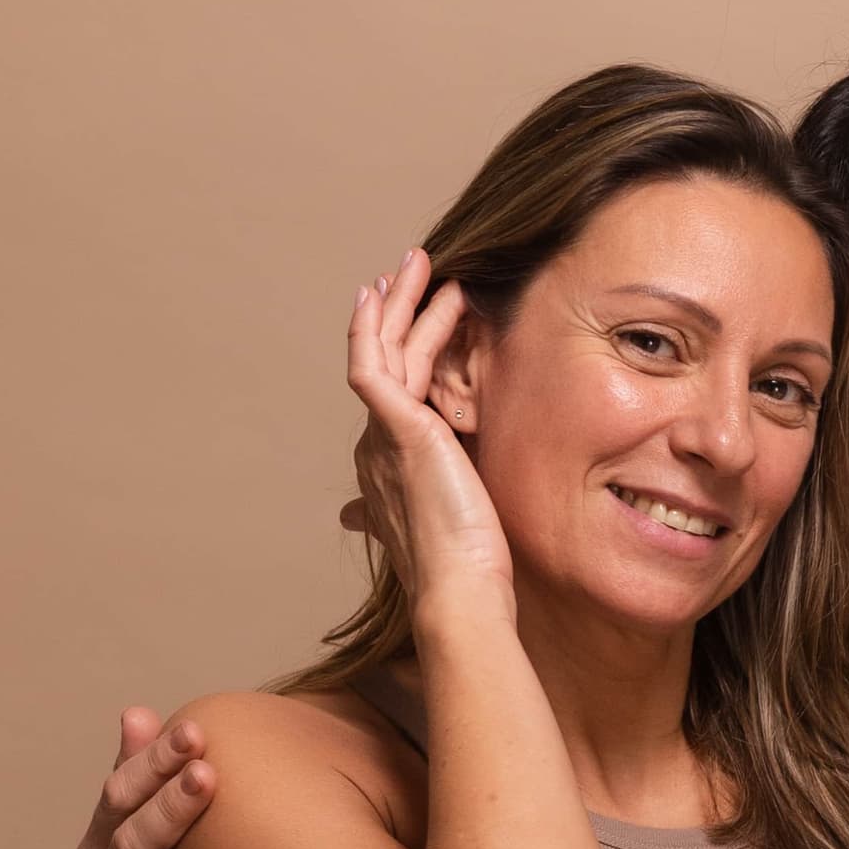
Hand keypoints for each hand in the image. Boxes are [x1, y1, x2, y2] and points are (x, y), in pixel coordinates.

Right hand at [342, 248, 508, 611]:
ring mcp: (382, 433)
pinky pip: (379, 359)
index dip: (397, 346)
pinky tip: (397, 290)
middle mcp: (377, 444)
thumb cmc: (471, 563)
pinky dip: (382, 323)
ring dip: (399, 301)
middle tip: (407, 269)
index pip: (394, 387)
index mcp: (391, 462)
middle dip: (393, 310)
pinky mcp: (396, 426)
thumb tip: (448, 500)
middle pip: (382, 358)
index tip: (408, 314)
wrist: (462, 587)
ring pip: (382, 349)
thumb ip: (451, 495)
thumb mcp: (463, 518)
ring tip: (417, 261)